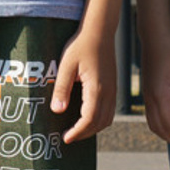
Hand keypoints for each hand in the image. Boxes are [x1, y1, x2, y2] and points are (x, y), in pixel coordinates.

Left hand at [52, 26, 116, 143]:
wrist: (99, 31)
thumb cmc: (81, 46)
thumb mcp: (66, 65)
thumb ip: (61, 88)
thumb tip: (57, 110)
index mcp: (96, 89)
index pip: (89, 120)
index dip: (77, 132)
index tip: (65, 138)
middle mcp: (108, 93)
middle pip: (99, 123)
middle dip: (84, 133)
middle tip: (68, 137)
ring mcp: (112, 91)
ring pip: (107, 119)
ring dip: (93, 128)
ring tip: (76, 130)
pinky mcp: (112, 87)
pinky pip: (109, 111)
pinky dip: (99, 120)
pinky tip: (86, 117)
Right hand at [139, 28, 169, 152]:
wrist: (155, 36)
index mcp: (159, 94)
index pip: (169, 125)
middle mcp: (150, 97)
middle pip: (159, 128)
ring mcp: (146, 95)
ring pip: (153, 124)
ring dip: (167, 135)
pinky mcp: (147, 92)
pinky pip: (151, 116)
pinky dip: (161, 126)